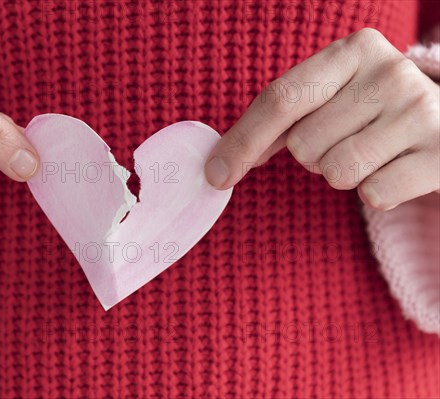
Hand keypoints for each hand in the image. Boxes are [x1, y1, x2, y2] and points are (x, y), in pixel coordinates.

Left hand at [205, 28, 439, 209]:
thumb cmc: (370, 108)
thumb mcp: (330, 94)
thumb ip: (278, 118)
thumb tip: (221, 163)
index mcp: (354, 49)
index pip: (280, 99)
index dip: (242, 141)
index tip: (216, 174)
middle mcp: (391, 72)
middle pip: (303, 144)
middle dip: (311, 155)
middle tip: (344, 138)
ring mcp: (420, 112)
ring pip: (335, 172)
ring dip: (341, 173)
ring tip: (370, 151)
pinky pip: (372, 195)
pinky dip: (375, 191)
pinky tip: (395, 167)